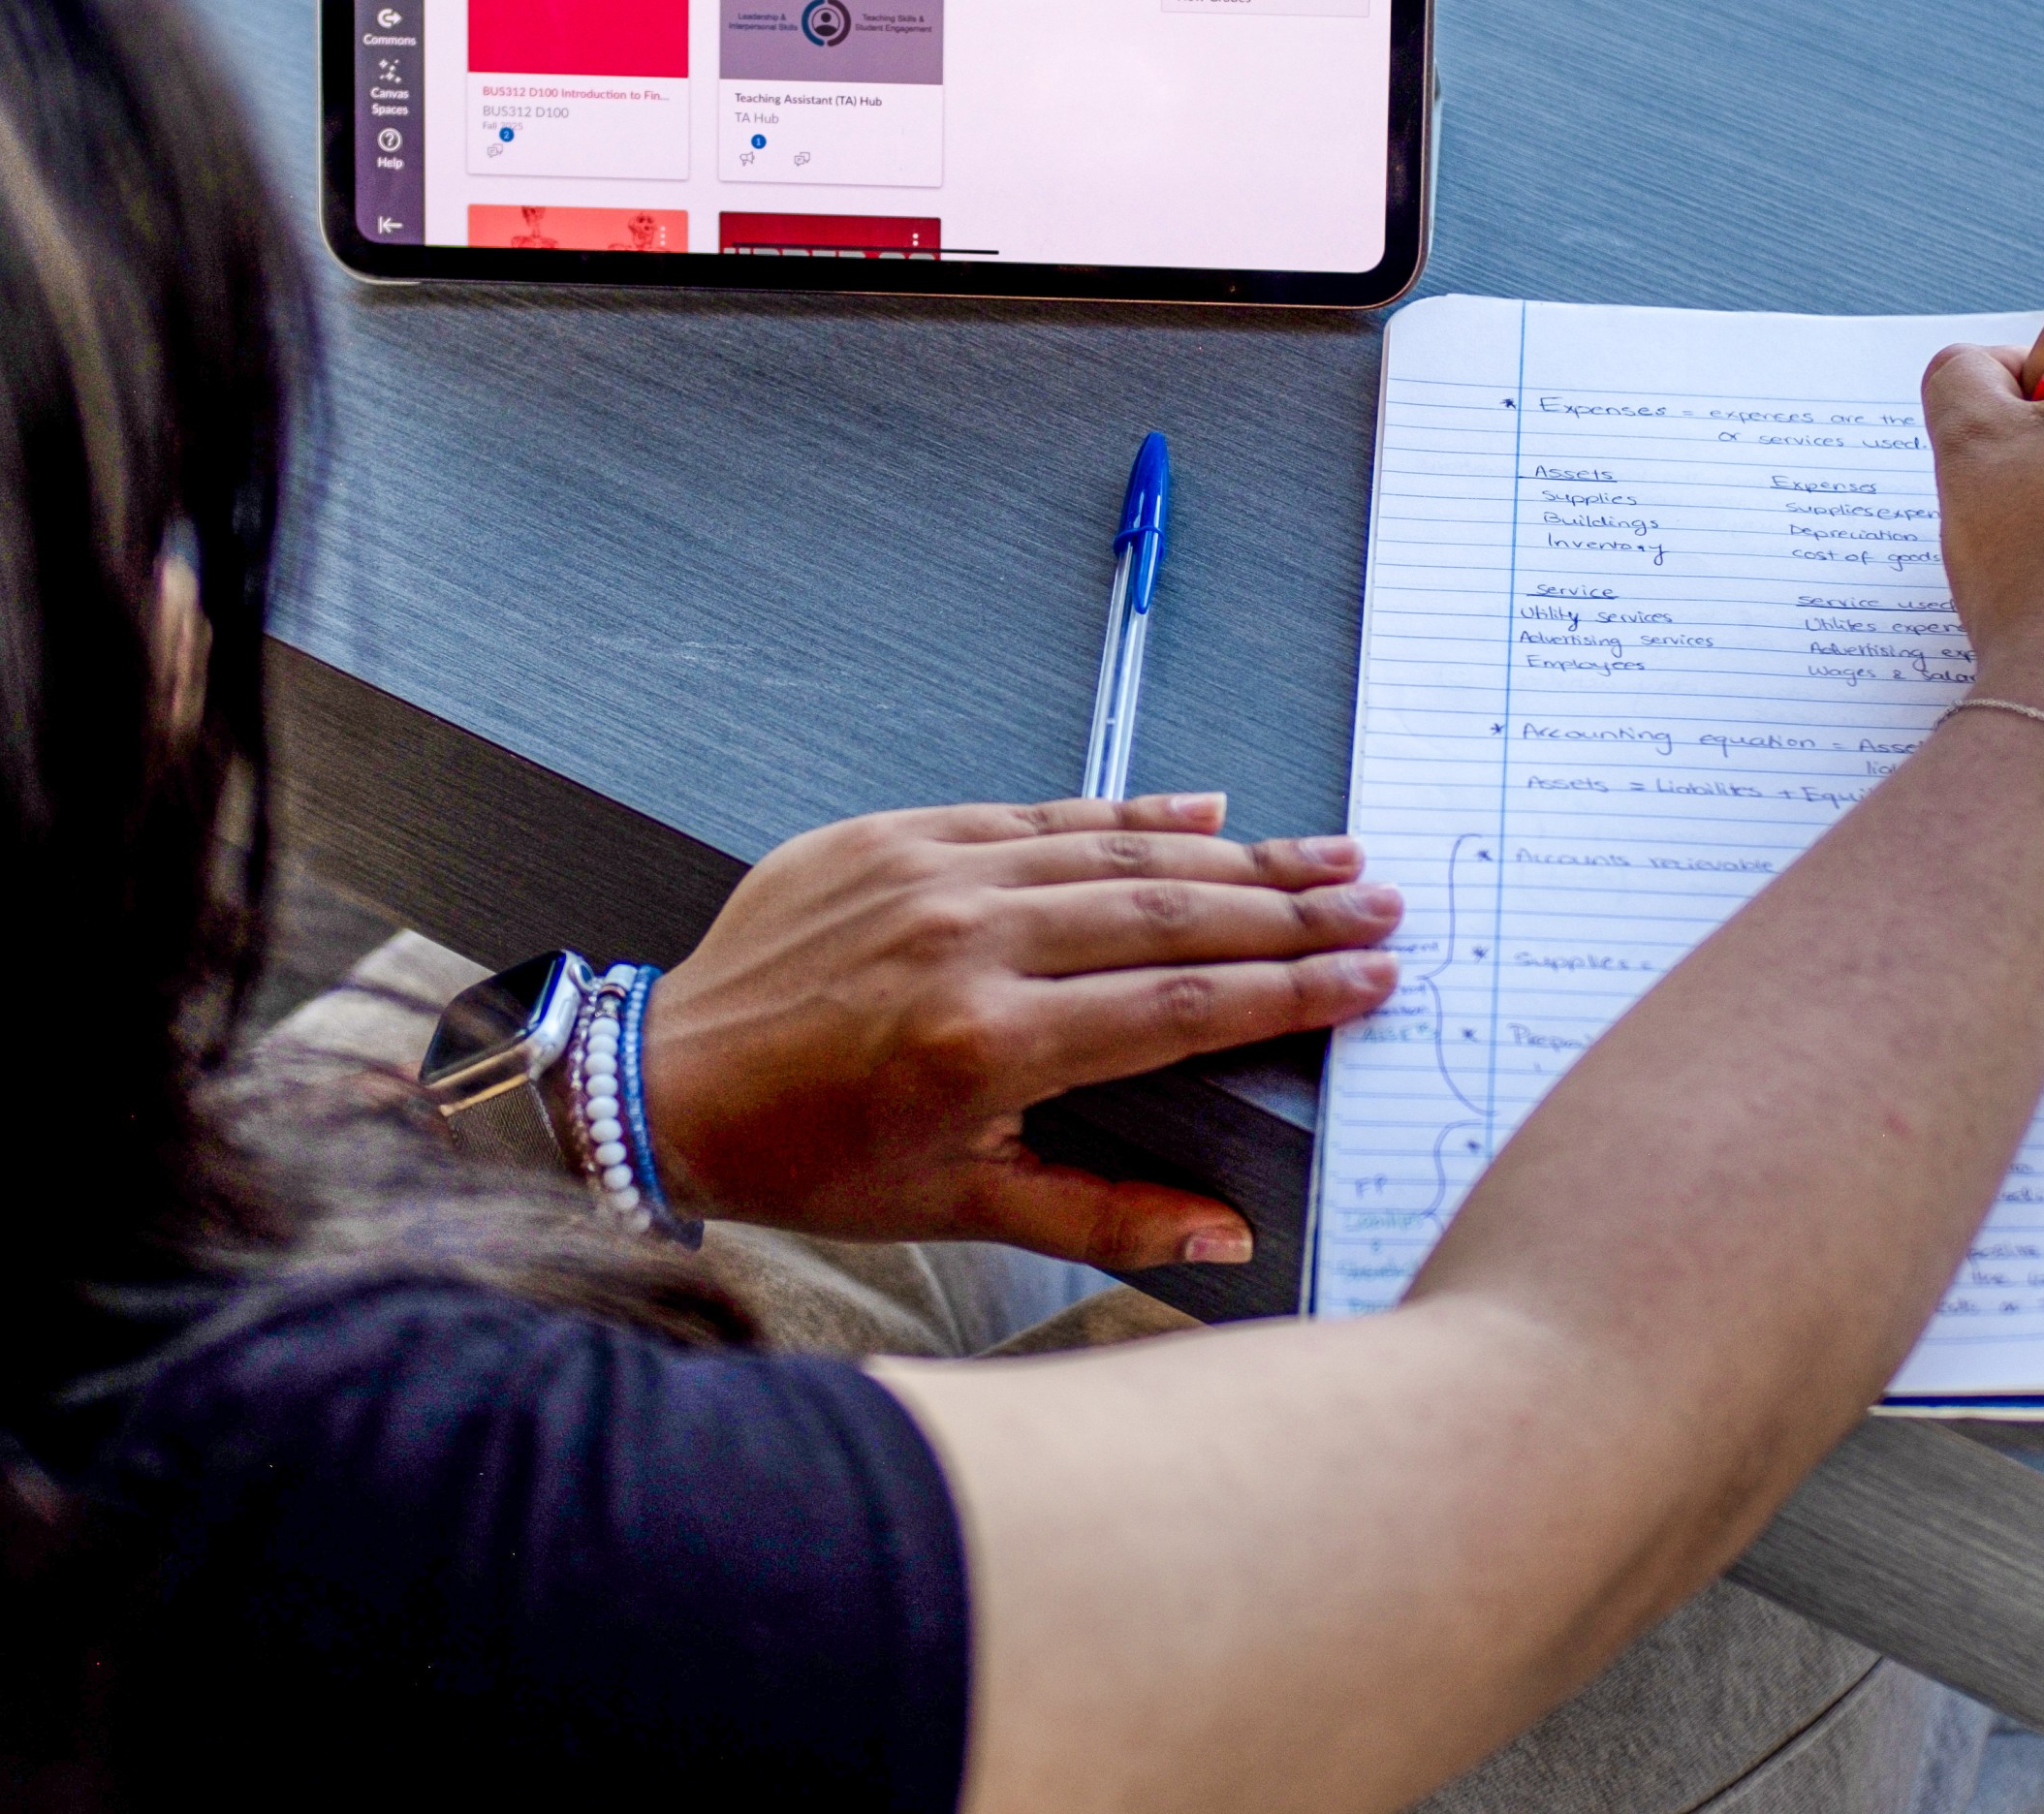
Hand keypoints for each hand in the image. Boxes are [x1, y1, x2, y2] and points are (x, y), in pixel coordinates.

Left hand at [639, 797, 1401, 1268]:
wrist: (665, 1084)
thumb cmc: (812, 1160)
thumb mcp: (961, 1207)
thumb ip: (1106, 1216)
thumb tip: (1230, 1232)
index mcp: (988, 1045)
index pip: (1182, 1006)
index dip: (1292, 992)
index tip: (1373, 978)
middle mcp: (966, 943)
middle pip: (1170, 914)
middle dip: (1290, 909)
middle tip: (1379, 903)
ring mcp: (929, 873)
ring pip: (1114, 852)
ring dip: (1232, 854)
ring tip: (1326, 855)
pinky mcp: (892, 834)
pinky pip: (1036, 812)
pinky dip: (1126, 813)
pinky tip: (1207, 810)